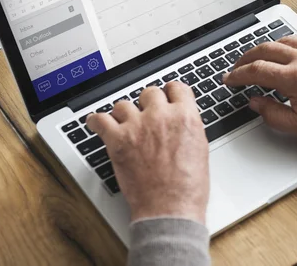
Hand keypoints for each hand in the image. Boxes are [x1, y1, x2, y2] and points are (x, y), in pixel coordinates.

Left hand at [87, 82, 208, 223]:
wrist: (170, 208)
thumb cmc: (187, 186)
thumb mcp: (200, 148)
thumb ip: (188, 127)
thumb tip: (180, 120)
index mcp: (185, 116)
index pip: (176, 88)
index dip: (171, 93)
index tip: (167, 97)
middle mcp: (161, 116)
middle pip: (150, 93)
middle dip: (148, 103)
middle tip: (147, 114)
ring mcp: (138, 126)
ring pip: (124, 104)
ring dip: (124, 113)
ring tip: (124, 123)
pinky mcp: (118, 140)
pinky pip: (100, 120)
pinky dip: (96, 121)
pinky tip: (97, 123)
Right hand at [224, 28, 296, 145]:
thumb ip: (273, 114)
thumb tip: (255, 102)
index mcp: (295, 79)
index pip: (256, 70)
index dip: (238, 74)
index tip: (229, 78)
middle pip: (266, 50)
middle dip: (246, 57)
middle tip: (238, 66)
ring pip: (286, 39)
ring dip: (269, 46)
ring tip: (260, 55)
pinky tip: (295, 44)